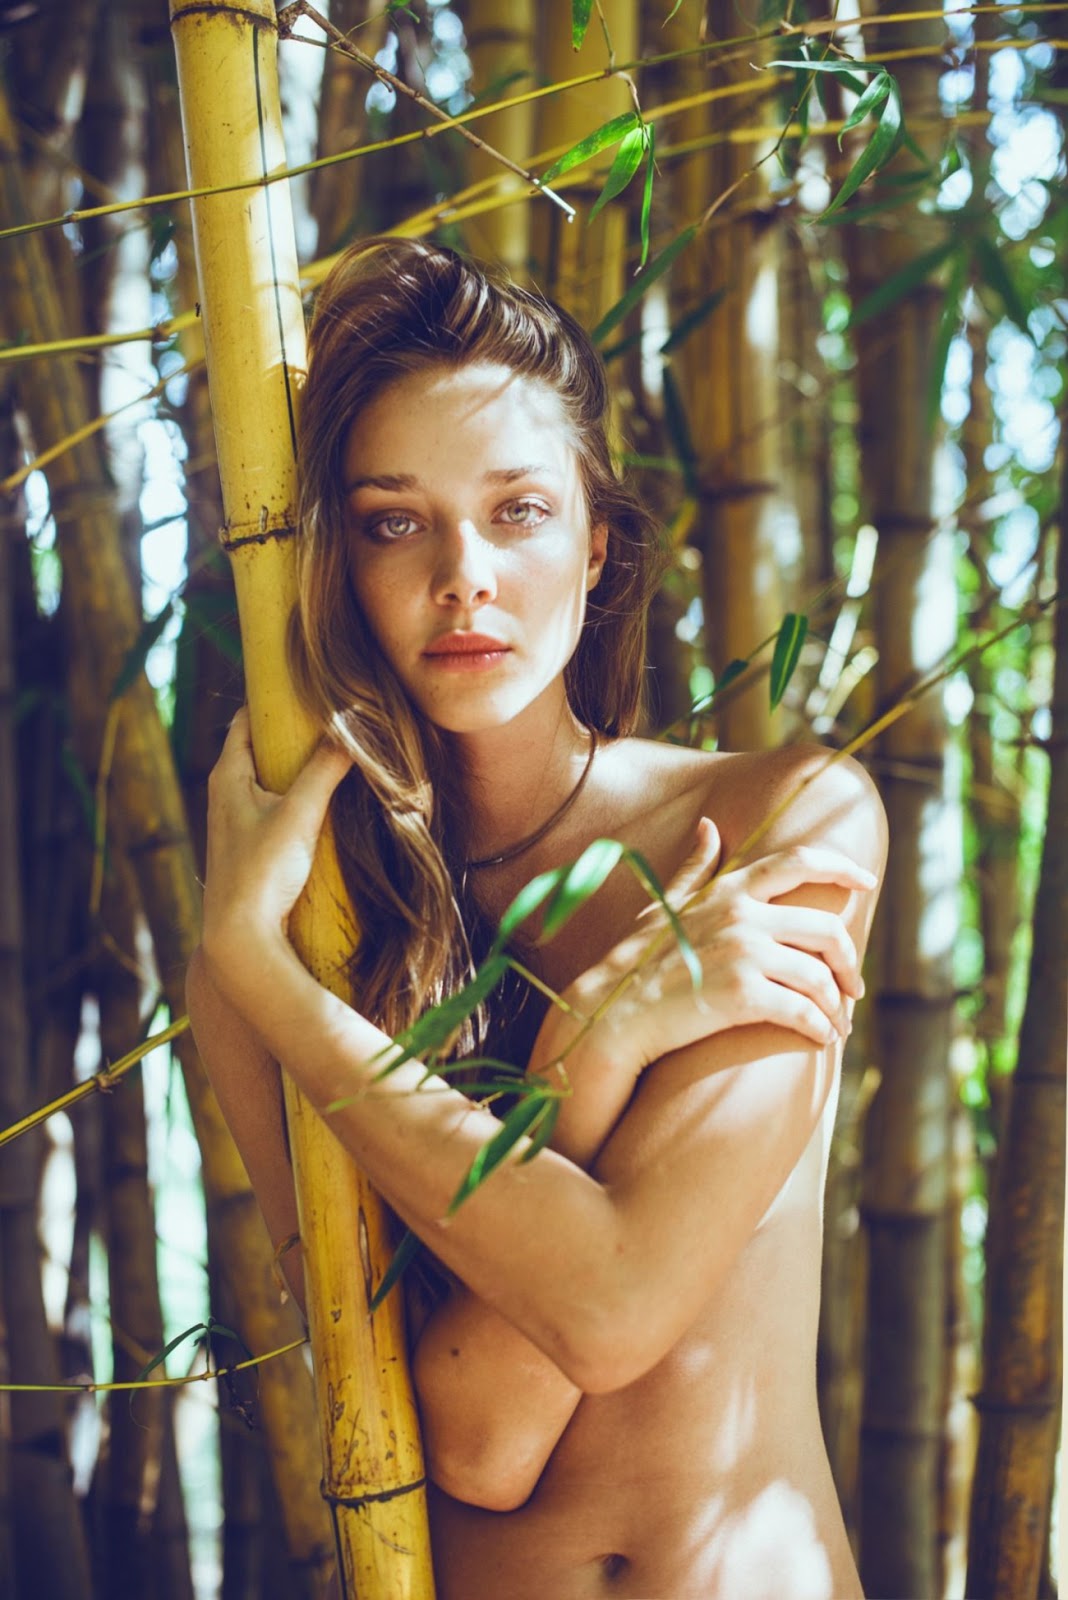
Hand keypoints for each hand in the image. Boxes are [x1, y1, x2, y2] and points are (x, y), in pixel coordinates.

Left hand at [202, 707, 351, 979]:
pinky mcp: (248, 849)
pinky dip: (293, 798)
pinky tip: (320, 808)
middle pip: (256, 748)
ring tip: (331, 758)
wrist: (240, 937)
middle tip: (329, 719)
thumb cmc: (261, 873)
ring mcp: (234, 824)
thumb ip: (324, 772)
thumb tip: (351, 732)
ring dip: (293, 769)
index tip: (303, 686)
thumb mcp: (298, 816)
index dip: (271, 701)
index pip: (245, 721)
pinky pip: (271, 808)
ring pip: (265, 781)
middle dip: (288, 734)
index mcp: (227, 775)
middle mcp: (224, 795)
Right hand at [568, 819, 876, 1069]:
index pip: (798, 862)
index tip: (866, 881)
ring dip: (836, 1005)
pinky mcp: (743, 995)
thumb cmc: (636, 960)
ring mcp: (744, 954)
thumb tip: (710, 826)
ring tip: (836, 1023)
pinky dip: (819, 1028)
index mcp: (729, 890)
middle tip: (853, 989)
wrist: (613, 1011)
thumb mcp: (666, 904)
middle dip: (849, 962)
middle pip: (826, 930)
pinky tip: (820, 1038)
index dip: (840, 866)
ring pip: (820, 977)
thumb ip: (696, 867)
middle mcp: (742, 916)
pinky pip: (803, 1011)